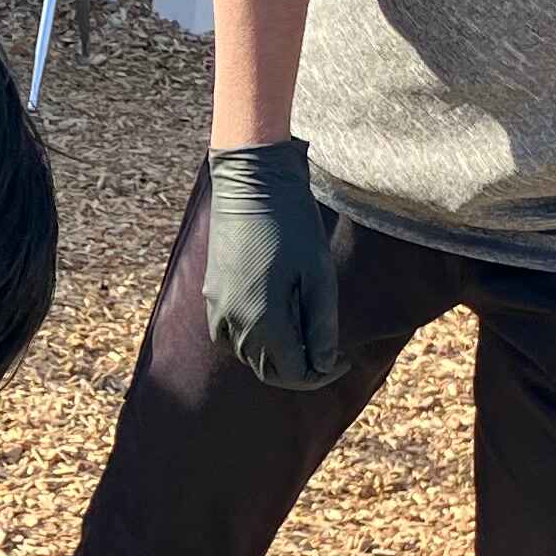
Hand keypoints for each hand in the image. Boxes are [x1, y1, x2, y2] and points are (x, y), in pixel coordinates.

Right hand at [203, 141, 340, 390]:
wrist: (252, 180)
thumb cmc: (292, 223)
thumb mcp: (319, 275)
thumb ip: (322, 325)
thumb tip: (324, 364)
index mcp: (262, 320)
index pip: (291, 374)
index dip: (321, 375)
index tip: (344, 360)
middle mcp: (232, 321)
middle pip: (267, 369)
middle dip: (300, 368)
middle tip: (330, 351)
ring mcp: (216, 307)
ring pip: (248, 354)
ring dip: (277, 354)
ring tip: (305, 330)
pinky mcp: (211, 292)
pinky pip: (231, 333)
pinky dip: (256, 337)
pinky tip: (278, 317)